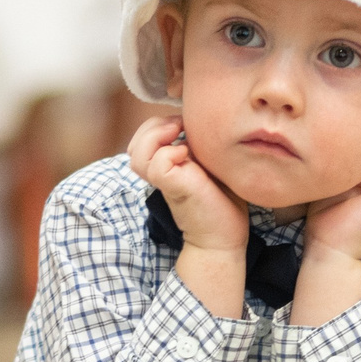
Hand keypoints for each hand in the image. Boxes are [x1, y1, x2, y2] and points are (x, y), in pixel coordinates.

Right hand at [127, 115, 246, 252]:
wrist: (224, 238)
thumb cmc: (225, 202)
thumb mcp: (212, 165)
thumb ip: (200, 146)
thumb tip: (197, 123)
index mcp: (168, 165)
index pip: (144, 137)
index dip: (157, 123)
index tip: (184, 124)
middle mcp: (162, 173)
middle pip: (135, 143)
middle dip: (152, 126)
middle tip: (179, 126)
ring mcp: (166, 182)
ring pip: (137, 154)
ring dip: (155, 137)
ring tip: (178, 135)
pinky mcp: (174, 189)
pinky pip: (156, 166)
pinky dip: (167, 154)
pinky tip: (187, 155)